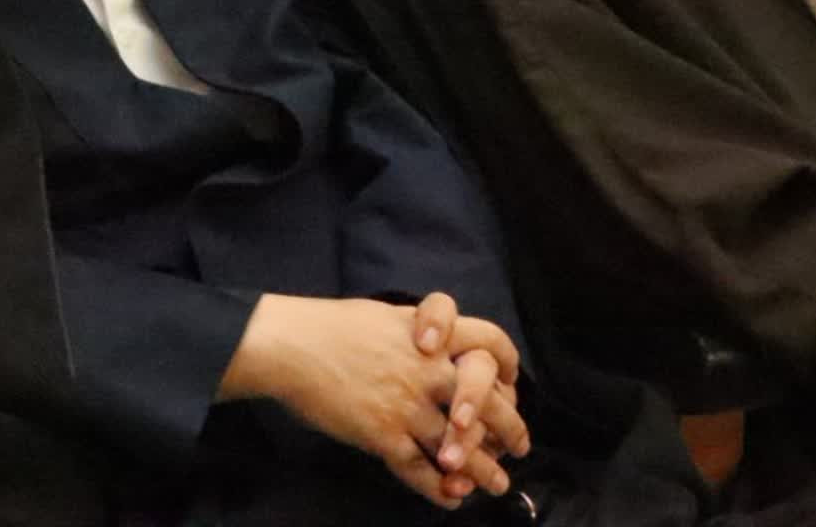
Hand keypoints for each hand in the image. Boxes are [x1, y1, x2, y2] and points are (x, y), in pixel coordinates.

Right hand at [219, 294, 529, 508]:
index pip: (490, 341)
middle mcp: (429, 368)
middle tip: (521, 447)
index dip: (508, 364)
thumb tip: (436, 347)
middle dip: (510, 427)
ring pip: (458, 443)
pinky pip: (419, 468)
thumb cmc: (335, 327)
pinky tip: (451, 499)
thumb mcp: (390, 317)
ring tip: (498, 485)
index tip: (513, 383)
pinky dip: (438, 487)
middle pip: (486, 400)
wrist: (294, 346)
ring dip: (482, 469)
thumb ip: (420, 334)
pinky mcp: (383, 434)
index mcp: (436, 333)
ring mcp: (408, 403)